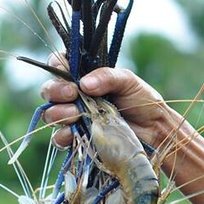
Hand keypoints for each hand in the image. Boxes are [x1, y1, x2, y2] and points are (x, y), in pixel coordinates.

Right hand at [39, 53, 176, 148]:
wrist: (153, 129)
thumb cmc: (142, 100)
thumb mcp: (127, 81)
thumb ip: (106, 77)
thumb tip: (84, 84)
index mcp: (84, 76)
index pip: (59, 64)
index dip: (56, 66)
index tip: (65, 72)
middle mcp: (75, 96)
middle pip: (49, 90)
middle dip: (56, 91)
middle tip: (72, 94)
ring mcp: (74, 117)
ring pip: (50, 114)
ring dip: (58, 113)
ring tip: (75, 114)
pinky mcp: (78, 138)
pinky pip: (59, 138)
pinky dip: (62, 135)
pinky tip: (72, 133)